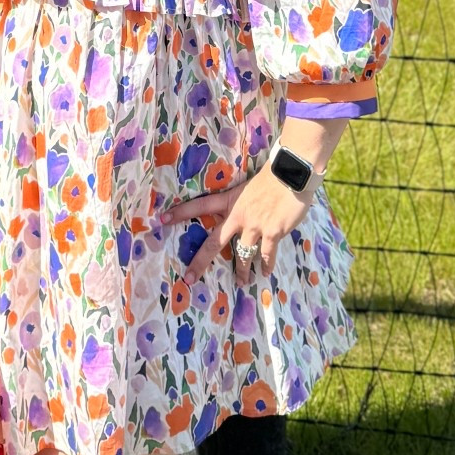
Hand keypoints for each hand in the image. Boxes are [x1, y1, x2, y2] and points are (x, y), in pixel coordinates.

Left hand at [164, 162, 316, 285]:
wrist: (292, 173)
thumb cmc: (273, 175)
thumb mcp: (250, 186)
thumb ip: (244, 201)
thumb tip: (245, 213)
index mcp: (230, 200)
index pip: (200, 206)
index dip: (181, 212)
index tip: (162, 219)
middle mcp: (238, 215)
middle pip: (214, 242)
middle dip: (200, 261)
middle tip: (189, 278)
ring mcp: (254, 226)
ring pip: (242, 254)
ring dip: (243, 270)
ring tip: (242, 282)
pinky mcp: (272, 232)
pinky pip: (266, 254)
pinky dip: (266, 265)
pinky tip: (265, 272)